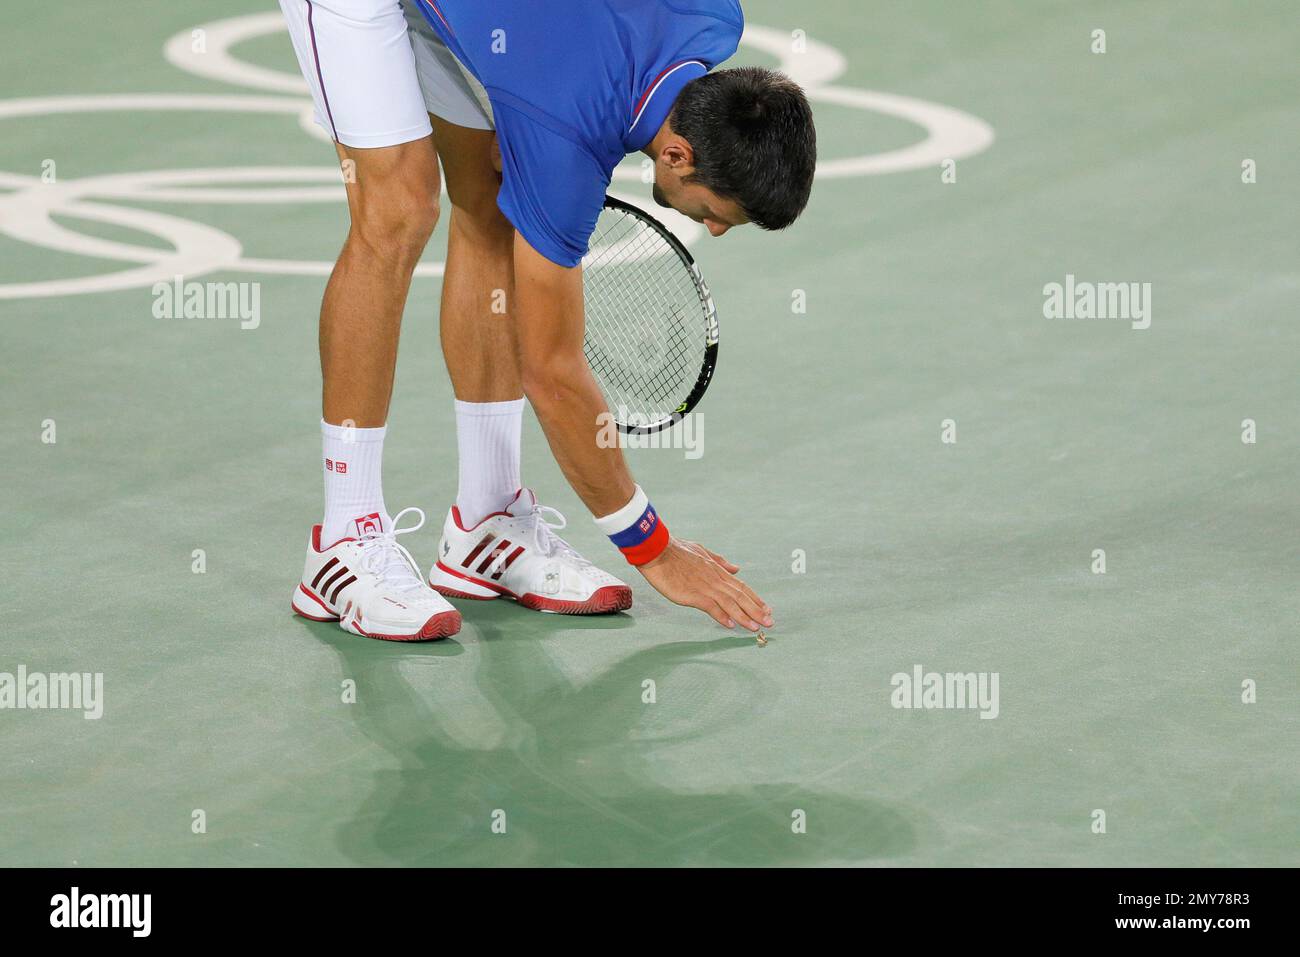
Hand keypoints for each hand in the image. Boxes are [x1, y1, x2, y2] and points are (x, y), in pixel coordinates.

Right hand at [638, 537, 773, 631]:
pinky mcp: (693, 594)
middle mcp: (715, 579)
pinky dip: (722, 616)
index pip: (741, 586)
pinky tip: (731, 625)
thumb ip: (719, 561)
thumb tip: (736, 568)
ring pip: (730, 604)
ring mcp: (705, 587)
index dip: (755, 598)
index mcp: (717, 570)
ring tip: (756, 627)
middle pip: (740, 596)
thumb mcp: (701, 551)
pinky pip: (712, 607)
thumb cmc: (675, 550)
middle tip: (770, 622)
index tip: (766, 608)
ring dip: (745, 617)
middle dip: (756, 610)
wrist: (657, 550)